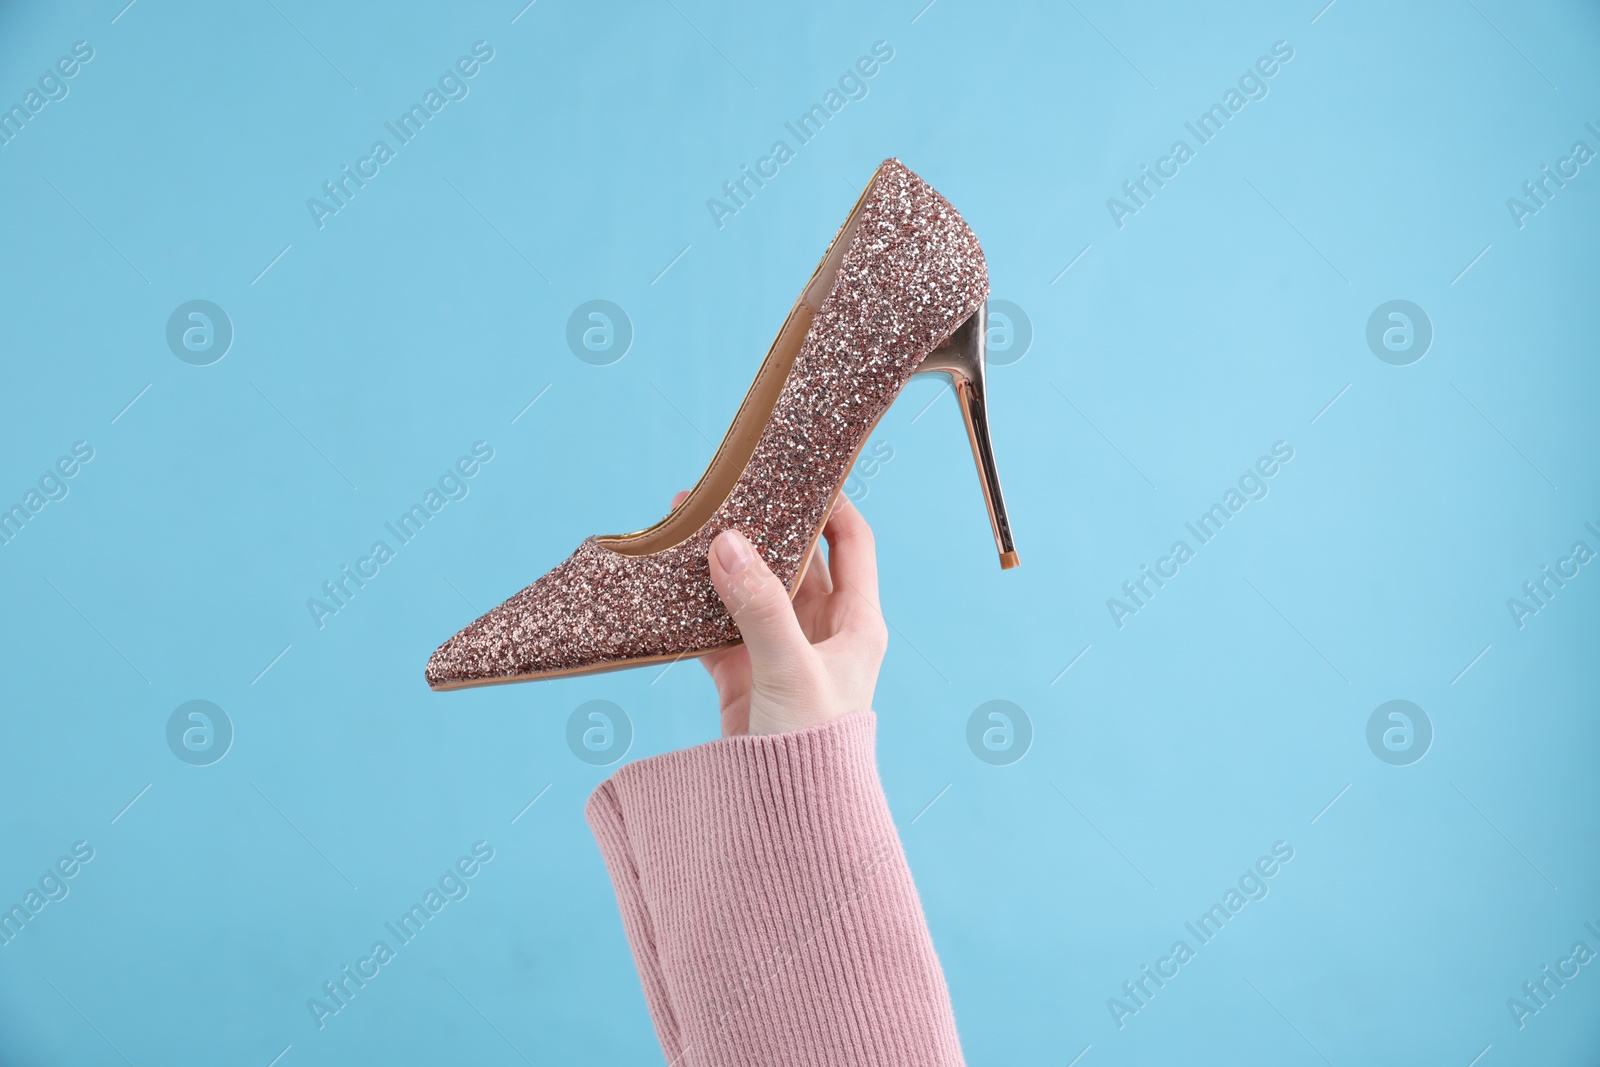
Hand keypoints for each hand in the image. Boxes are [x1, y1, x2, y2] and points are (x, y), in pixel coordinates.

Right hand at [671, 491, 889, 736]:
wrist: (788, 824)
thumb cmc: (811, 750)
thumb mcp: (790, 670)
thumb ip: (759, 606)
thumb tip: (728, 541)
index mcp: (857, 624)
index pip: (852, 542)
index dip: (831, 501)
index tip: (796, 468)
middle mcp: (823, 633)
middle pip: (796, 560)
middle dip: (761, 525)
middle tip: (721, 490)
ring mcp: (783, 654)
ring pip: (753, 591)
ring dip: (724, 562)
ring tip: (684, 524)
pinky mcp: (746, 678)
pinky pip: (721, 629)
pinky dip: (697, 607)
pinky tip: (669, 584)